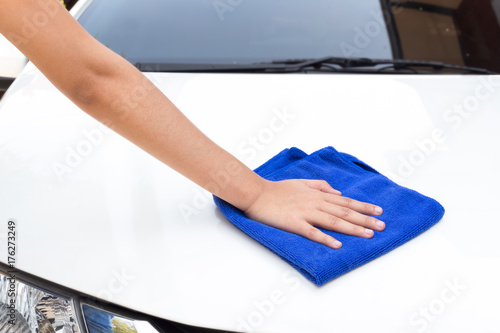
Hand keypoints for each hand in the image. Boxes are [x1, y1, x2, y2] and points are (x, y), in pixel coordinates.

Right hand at [244, 179, 384, 248]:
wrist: (256, 194)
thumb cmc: (277, 189)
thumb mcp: (301, 182)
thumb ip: (320, 186)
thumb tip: (337, 192)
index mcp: (317, 195)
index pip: (345, 201)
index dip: (363, 207)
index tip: (378, 212)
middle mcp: (315, 203)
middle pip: (344, 212)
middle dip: (365, 220)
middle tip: (382, 226)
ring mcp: (305, 213)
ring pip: (333, 221)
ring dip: (352, 229)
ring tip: (368, 235)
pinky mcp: (294, 224)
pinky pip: (312, 232)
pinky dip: (325, 238)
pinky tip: (337, 245)